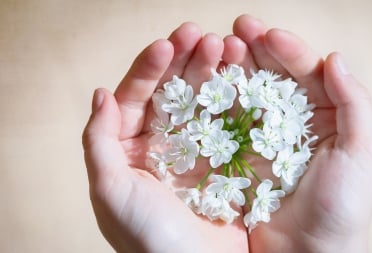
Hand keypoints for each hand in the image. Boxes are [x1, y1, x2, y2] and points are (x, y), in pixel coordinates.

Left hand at [82, 23, 248, 252]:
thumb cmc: (145, 238)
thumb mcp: (110, 190)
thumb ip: (99, 141)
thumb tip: (102, 93)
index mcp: (130, 149)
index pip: (136, 97)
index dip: (149, 68)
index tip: (168, 45)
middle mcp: (161, 146)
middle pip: (171, 92)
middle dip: (185, 61)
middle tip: (202, 35)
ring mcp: (194, 151)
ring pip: (201, 102)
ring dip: (211, 73)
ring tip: (225, 47)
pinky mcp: (223, 161)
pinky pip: (227, 123)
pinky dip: (233, 99)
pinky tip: (240, 78)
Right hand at [222, 15, 371, 252]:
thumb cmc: (342, 205)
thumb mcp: (363, 151)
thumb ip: (353, 102)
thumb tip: (334, 57)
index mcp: (325, 117)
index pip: (306, 72)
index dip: (288, 50)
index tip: (267, 34)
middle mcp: (292, 123)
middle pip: (272, 77)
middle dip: (255, 51)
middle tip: (235, 31)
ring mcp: (263, 138)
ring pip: (247, 94)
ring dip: (233, 69)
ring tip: (218, 48)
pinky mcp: (239, 156)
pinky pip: (227, 123)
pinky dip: (217, 102)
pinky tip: (207, 83)